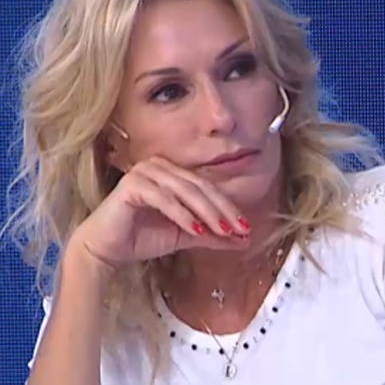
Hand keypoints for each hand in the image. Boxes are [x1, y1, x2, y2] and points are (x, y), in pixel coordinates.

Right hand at [70, 157, 251, 268]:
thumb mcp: (186, 235)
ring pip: (186, 192)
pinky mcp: (132, 185)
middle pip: (200, 188)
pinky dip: (182, 214)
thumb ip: (213, 235)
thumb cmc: (143, 238)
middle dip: (223, 210)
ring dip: (207, 213)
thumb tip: (244, 240)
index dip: (229, 207)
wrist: (106, 249)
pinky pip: (164, 199)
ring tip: (223, 231)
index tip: (247, 228)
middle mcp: (160, 166)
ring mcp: (145, 172)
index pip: (208, 188)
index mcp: (173, 173)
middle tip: (240, 229)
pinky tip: (195, 229)